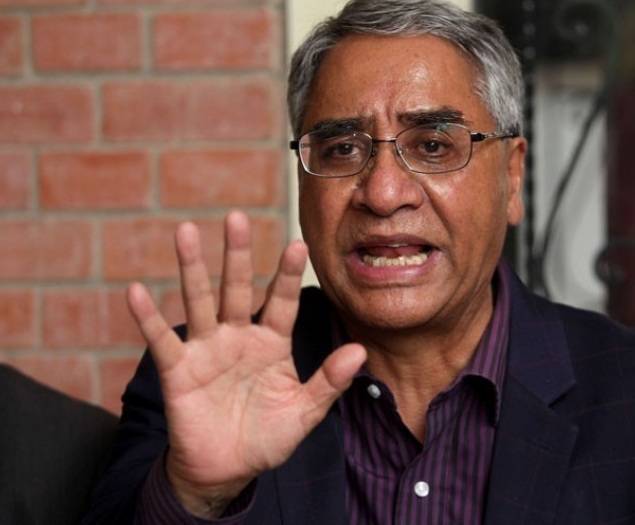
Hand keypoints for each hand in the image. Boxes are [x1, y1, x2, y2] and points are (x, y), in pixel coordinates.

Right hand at [126, 211, 365, 517]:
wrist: (226, 471)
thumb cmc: (267, 437)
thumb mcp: (303, 412)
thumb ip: (329, 382)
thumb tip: (359, 352)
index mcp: (272, 343)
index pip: (282, 302)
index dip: (287, 275)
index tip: (298, 245)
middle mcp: (238, 337)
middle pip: (237, 288)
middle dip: (236, 254)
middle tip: (236, 217)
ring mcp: (206, 350)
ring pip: (199, 301)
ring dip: (191, 268)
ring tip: (186, 231)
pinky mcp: (178, 369)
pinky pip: (162, 339)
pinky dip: (147, 316)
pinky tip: (135, 290)